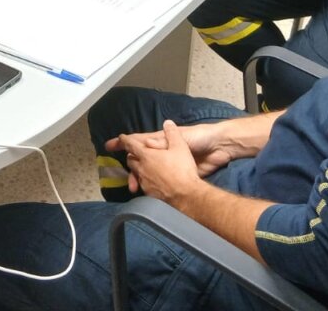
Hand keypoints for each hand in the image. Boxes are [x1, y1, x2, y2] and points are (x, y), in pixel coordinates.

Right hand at [105, 120, 239, 194]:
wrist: (219, 148)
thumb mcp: (179, 137)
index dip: (123, 142)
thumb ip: (162, 140)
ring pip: (146, 171)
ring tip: (135, 187)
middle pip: (139, 158)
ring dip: (138, 178)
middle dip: (130, 165)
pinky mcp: (176, 176)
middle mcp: (162, 152)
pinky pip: (158, 181)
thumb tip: (144, 142)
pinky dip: (149, 185)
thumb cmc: (200, 138)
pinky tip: (145, 192)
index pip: (138, 141)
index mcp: (161, 140)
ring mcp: (168, 164)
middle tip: (126, 176)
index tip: (108, 146)